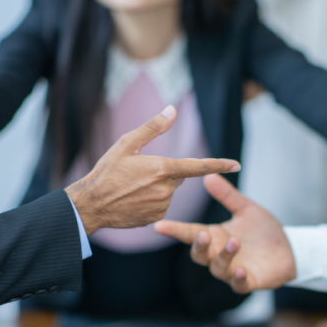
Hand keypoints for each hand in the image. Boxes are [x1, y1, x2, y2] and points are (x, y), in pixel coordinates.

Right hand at [65, 107, 239, 234]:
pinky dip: (153, 200)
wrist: (90, 205)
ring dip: (158, 187)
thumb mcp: (126, 144)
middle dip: (166, 171)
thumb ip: (152, 127)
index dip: (219, 165)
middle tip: (140, 172)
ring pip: (169, 191)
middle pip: (179, 176)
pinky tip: (134, 199)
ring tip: (132, 187)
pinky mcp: (156, 217)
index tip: (236, 165)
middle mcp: (166, 189)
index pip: (198, 167)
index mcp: (162, 169)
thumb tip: (172, 110)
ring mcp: (162, 206)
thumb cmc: (106, 172)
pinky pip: (162, 204)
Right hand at [155, 174, 294, 292]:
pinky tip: (240, 270)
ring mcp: (231, 269)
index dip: (175, 230)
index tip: (160, 226)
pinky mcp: (247, 281)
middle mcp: (219, 253)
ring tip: (235, 243)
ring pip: (218, 268)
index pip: (190, 233)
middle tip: (203, 235)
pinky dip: (237, 278)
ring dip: (224, 256)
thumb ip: (227, 196)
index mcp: (215, 235)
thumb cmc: (263, 230)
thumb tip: (208, 175)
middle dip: (199, 246)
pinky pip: (238, 284)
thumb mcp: (246, 209)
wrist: (289, 249)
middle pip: (199, 254)